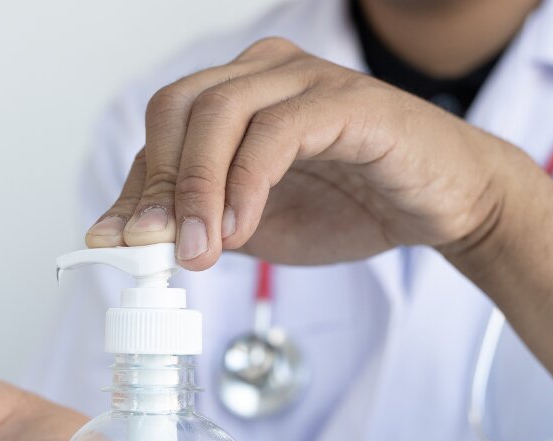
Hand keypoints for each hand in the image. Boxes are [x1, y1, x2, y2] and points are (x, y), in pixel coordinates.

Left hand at [85, 37, 522, 268]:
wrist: (439, 208)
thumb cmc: (348, 207)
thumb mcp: (248, 227)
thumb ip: (193, 223)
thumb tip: (127, 240)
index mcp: (233, 99)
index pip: (160, 136)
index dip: (134, 191)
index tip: (113, 246)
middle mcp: (261, 76)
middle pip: (176, 108)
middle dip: (160, 185)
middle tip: (157, 249)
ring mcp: (304, 80)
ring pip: (218, 113)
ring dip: (196, 189)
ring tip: (199, 251)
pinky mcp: (347, 101)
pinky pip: (277, 131)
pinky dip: (246, 183)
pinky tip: (240, 228)